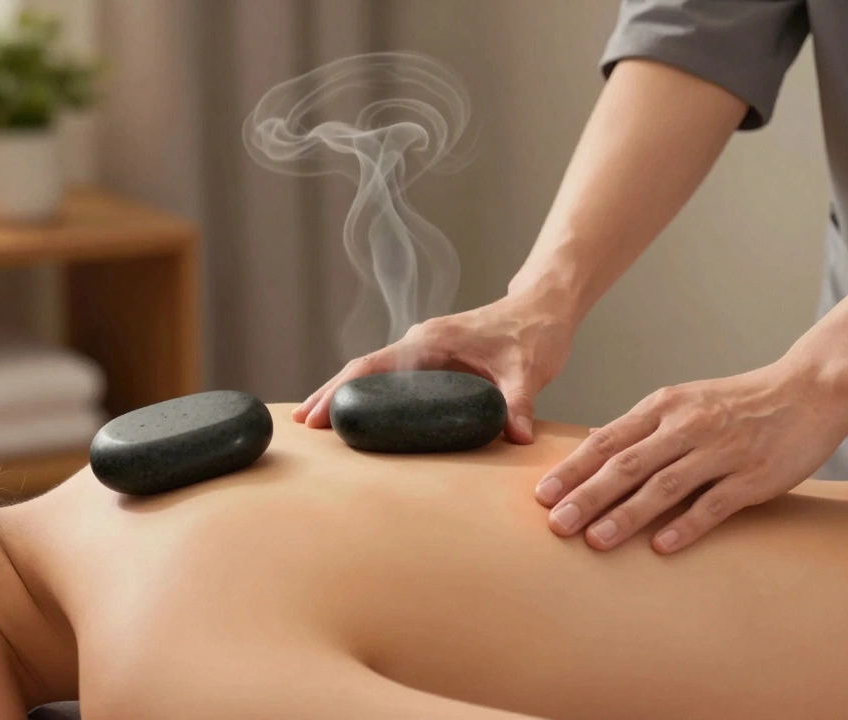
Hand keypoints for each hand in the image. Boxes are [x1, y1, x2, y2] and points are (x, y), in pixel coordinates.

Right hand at [291, 292, 575, 442]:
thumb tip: (514, 436)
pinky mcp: (435, 359)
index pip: (373, 365)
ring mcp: (426, 350)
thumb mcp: (527, 371)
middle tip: (302, 423)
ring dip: (347, 394)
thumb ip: (518, 403)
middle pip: (363, 368)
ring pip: (374, 372)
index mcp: (431, 341)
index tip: (317, 412)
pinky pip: (393, 377)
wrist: (546, 309)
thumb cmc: (534, 332)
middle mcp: (421, 342)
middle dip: (331, 394)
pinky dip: (371, 393)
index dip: (341, 389)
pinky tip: (362, 413)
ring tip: (319, 422)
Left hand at [535, 359, 847, 552]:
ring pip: (665, 486)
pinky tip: (661, 547)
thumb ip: (640, 427)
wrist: (808, 391)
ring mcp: (720, 452)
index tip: (543, 494)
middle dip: (587, 495)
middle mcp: (687, 426)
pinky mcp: (753, 477)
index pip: (607, 440)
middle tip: (556, 524)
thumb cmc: (738, 402)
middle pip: (627, 464)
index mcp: (664, 407)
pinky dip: (687, 526)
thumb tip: (590, 444)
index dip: (573, 469)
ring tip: (595, 541)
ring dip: (627, 515)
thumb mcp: (683, 402)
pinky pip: (714, 504)